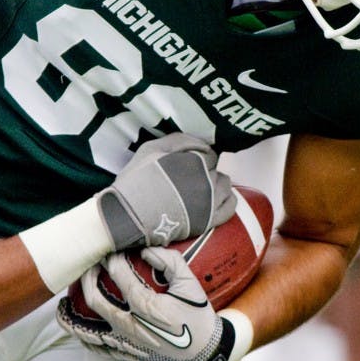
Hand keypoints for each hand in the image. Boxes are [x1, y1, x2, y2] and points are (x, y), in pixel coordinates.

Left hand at [57, 247, 236, 360]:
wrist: (204, 352)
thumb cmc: (197, 317)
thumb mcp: (190, 284)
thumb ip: (169, 261)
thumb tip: (146, 249)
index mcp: (147, 307)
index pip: (119, 276)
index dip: (111, 259)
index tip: (110, 250)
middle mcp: (131, 326)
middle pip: (95, 299)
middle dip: (88, 277)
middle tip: (90, 264)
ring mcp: (126, 342)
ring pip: (88, 327)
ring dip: (74, 311)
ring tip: (65, 297)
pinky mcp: (126, 352)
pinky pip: (96, 346)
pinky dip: (82, 335)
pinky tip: (73, 325)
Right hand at [96, 133, 234, 249]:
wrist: (128, 215)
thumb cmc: (137, 180)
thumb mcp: (151, 148)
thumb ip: (179, 140)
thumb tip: (201, 143)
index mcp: (195, 161)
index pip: (209, 154)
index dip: (198, 159)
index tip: (186, 166)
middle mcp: (207, 180)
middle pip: (217, 170)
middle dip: (205, 172)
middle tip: (187, 180)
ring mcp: (211, 202)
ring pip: (225, 186)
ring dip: (215, 186)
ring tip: (198, 191)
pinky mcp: (210, 220)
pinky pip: (230, 207)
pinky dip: (225, 201)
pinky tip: (213, 202)